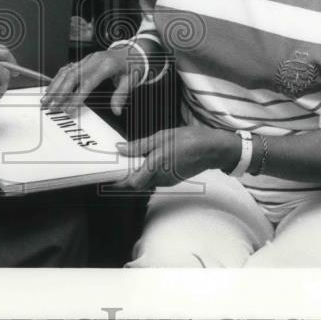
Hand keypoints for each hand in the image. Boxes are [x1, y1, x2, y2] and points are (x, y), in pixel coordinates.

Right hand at [40, 45, 145, 116]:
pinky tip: (52, 87)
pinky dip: (58, 78)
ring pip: (67, 71)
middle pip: (72, 76)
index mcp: (106, 65)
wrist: (132, 50)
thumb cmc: (132, 64)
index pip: (87, 82)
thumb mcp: (132, 80)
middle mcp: (94, 60)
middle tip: (51, 106)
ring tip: (46, 99)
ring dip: (55, 86)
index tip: (68, 109)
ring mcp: (87, 59)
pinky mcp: (84, 60)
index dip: (76, 97)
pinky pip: (68, 68)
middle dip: (59, 92)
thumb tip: (116, 110)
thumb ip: (122, 95)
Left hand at [113, 125, 237, 189]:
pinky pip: (154, 180)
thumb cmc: (189, 139)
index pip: (132, 183)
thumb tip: (121, 148)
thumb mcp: (162, 136)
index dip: (118, 181)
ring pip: (145, 182)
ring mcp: (168, 181)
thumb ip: (140, 145)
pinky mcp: (172, 180)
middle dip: (124, 178)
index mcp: (157, 165)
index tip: (108, 176)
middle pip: (136, 184)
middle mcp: (161, 178)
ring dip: (135, 175)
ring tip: (128, 161)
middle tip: (115, 167)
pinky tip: (144, 162)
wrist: (212, 149)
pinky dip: (146, 173)